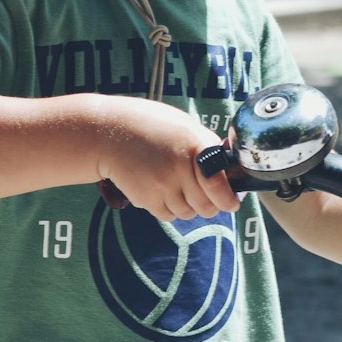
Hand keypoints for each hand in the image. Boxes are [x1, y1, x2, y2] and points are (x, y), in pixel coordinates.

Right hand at [98, 97, 240, 221]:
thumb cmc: (151, 126)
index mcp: (195, 145)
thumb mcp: (185, 126)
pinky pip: (169, 216)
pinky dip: (170, 208)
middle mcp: (180, 168)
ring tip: (177, 186)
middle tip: (206, 196)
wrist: (110, 133)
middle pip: (207, 206)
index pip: (220, 184)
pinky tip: (162, 189)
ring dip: (189, 206)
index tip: (232, 202)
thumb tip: (229, 171)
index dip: (229, 198)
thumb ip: (207, 147)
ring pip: (188, 214)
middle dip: (211, 205)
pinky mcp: (147, 199)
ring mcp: (162, 186)